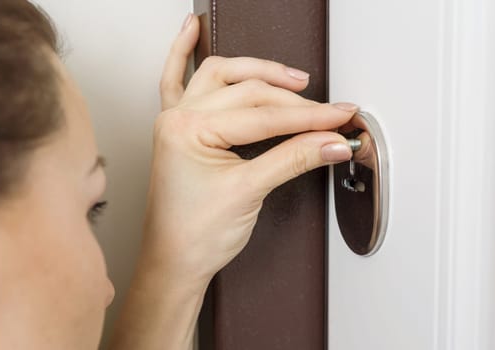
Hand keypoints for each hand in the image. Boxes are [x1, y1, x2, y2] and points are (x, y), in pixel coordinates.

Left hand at [141, 14, 357, 289]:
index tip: (338, 119)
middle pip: (247, 92)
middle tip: (328, 111)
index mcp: (187, 130)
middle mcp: (178, 119)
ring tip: (293, 77)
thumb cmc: (195, 236)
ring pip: (220, 76)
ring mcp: (176, 122)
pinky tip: (191, 30)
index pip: (263, 116)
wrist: (174, 262)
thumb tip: (329, 141)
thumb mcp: (250, 192)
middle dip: (292, 101)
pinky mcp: (180, 130)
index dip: (308, 117)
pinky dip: (182, 53)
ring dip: (257, 71)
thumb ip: (294, 159)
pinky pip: (176, 80)